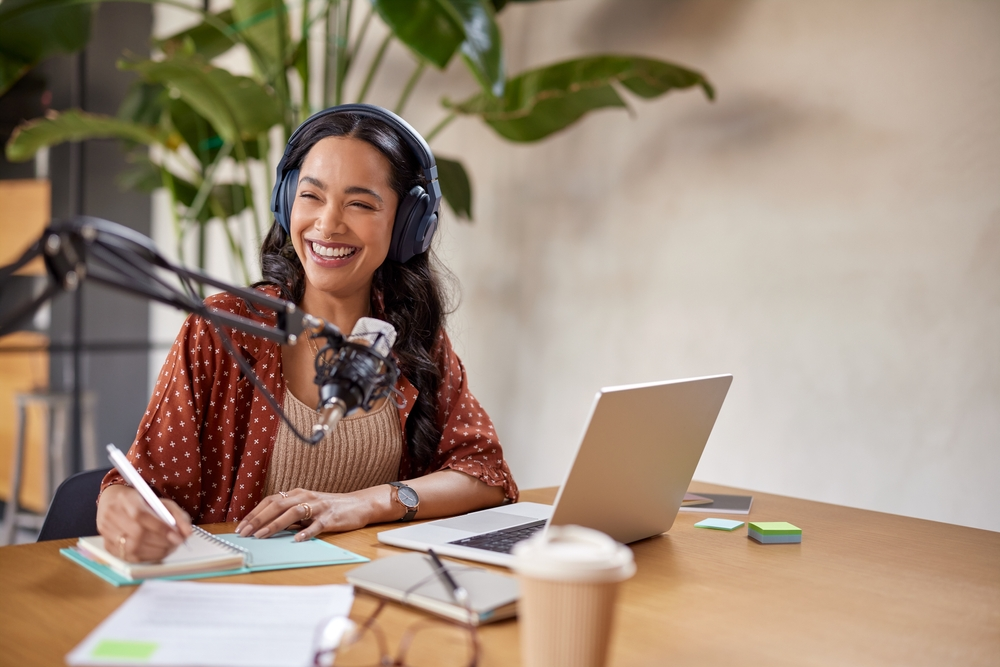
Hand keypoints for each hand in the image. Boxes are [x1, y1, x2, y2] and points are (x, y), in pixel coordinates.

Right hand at [96, 484, 192, 562]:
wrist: (115, 502)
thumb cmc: (142, 502)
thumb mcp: (162, 502)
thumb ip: (177, 516)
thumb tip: (187, 533)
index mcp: (125, 499)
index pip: (141, 515)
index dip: (160, 528)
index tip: (177, 536)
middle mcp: (111, 515)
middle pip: (137, 534)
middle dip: (161, 542)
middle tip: (176, 544)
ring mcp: (106, 531)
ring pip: (131, 548)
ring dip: (155, 552)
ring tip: (169, 548)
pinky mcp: (106, 545)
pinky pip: (127, 557)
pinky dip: (146, 558)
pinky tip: (156, 553)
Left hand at [235, 487, 379, 540]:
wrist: (358, 505)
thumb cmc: (329, 508)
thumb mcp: (306, 508)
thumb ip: (288, 515)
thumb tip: (264, 528)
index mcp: (297, 494)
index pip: (270, 501)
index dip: (254, 513)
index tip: (240, 527)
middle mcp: (305, 497)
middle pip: (277, 505)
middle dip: (258, 520)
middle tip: (244, 533)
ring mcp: (318, 507)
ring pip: (293, 513)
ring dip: (275, 525)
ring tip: (262, 536)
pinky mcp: (331, 518)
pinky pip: (316, 525)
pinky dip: (306, 532)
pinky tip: (297, 539)